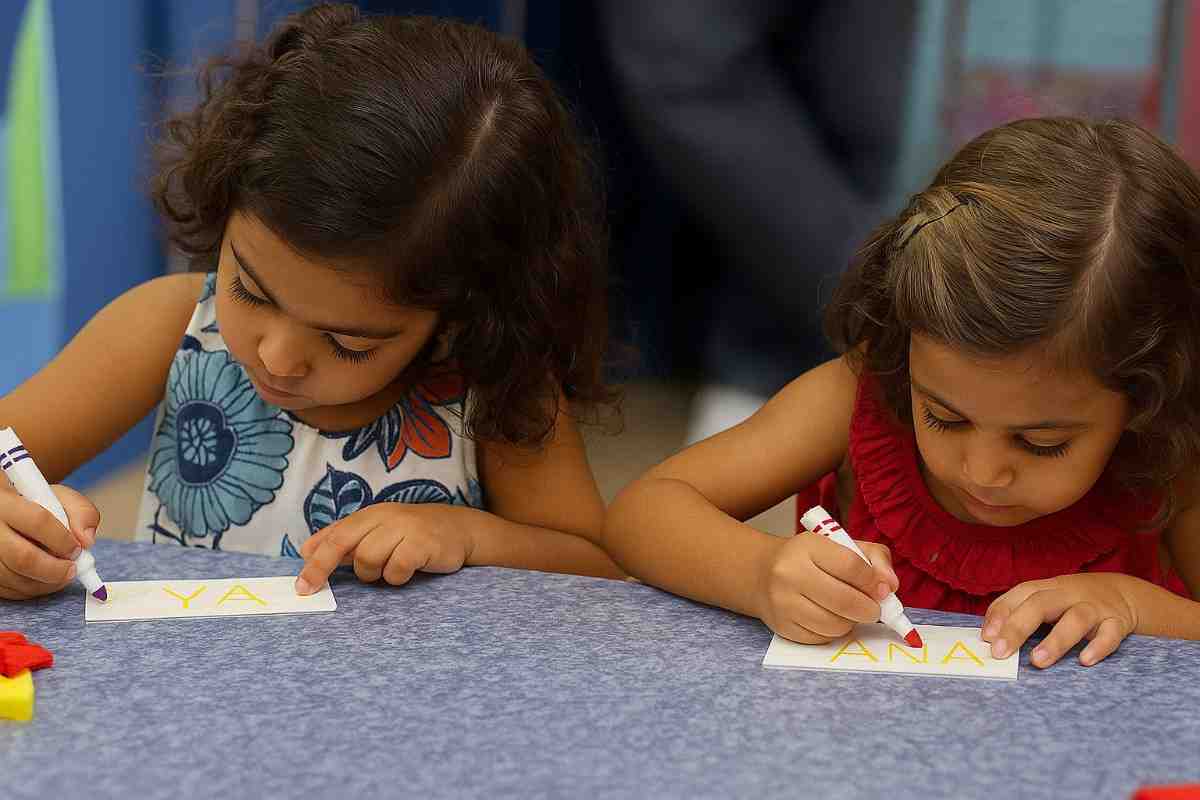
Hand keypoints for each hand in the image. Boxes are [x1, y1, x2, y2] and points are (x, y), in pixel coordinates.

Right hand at [0, 483, 99, 599]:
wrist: (9, 512)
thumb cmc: (37, 504)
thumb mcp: (61, 498)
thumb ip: (82, 512)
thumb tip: (86, 540)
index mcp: (6, 499)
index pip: (38, 521)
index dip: (62, 540)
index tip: (77, 549)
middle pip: (22, 557)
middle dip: (54, 570)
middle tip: (71, 570)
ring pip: (13, 577)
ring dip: (44, 583)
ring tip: (61, 575)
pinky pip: (7, 590)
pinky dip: (30, 590)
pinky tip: (44, 580)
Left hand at [296, 503, 472, 594]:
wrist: (461, 530)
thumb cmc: (415, 534)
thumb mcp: (381, 531)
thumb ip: (348, 540)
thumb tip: (309, 551)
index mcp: (370, 515)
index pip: (334, 536)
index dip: (314, 560)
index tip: (301, 584)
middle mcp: (384, 517)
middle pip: (342, 544)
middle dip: (321, 568)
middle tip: (310, 590)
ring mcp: (403, 528)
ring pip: (367, 560)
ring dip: (373, 574)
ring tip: (389, 570)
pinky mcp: (421, 544)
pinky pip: (395, 570)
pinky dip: (396, 577)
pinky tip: (408, 571)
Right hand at [756, 533, 898, 643]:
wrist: (762, 573)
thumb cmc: (810, 559)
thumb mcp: (841, 546)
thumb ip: (874, 559)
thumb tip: (890, 586)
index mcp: (808, 546)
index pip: (852, 566)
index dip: (874, 582)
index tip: (882, 589)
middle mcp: (790, 573)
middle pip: (846, 601)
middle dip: (870, 609)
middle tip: (873, 608)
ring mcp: (784, 602)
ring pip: (836, 625)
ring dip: (852, 622)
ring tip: (849, 612)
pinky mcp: (783, 627)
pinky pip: (822, 638)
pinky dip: (834, 632)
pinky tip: (829, 618)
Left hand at [981, 573, 1138, 667]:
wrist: (1125, 594)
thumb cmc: (1074, 602)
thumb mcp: (1048, 600)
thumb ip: (1020, 614)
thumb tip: (990, 638)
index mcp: (1048, 587)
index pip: (1021, 593)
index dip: (1001, 613)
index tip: (987, 637)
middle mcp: (1069, 594)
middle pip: (1041, 603)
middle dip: (1018, 627)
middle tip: (1000, 652)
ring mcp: (1095, 607)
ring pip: (1075, 619)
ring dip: (1055, 640)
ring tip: (1037, 661)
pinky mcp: (1117, 622)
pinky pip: (1110, 633)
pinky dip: (1099, 646)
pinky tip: (1085, 660)